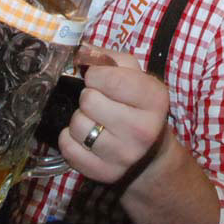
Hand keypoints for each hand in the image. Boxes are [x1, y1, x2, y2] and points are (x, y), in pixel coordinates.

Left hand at [59, 49, 170, 184]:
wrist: (148, 151)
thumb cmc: (136, 103)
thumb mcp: (133, 74)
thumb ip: (107, 57)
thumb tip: (80, 50)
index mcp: (155, 98)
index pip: (110, 78)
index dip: (95, 74)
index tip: (96, 78)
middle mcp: (143, 130)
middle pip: (89, 101)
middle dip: (88, 97)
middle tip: (97, 101)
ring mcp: (125, 156)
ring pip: (77, 125)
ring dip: (78, 118)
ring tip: (92, 119)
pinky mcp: (106, 174)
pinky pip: (68, 148)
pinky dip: (69, 139)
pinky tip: (84, 136)